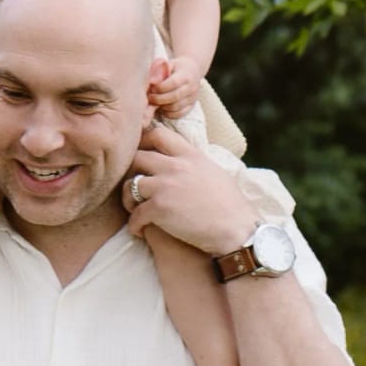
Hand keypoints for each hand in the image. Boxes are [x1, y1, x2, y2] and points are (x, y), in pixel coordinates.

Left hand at [120, 117, 261, 258]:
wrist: (237, 230)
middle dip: (132, 173)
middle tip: (136, 187)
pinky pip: (135, 214)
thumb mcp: (214, 173)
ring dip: (128, 200)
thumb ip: (195, 164)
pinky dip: (134, 225)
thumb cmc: (231, 206)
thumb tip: (185, 161)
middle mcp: (176, 166)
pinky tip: (140, 230)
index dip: (143, 142)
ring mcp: (165, 186)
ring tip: (136, 210)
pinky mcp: (159, 208)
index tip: (140, 155)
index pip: (158, 134)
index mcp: (191, 155)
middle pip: (137, 158)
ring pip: (130, 185)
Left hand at [146, 50, 202, 122]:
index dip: (160, 87)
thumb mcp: (169, 64)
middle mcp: (192, 88)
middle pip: (174, 97)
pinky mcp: (191, 106)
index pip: (173, 83)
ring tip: (155, 101)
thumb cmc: (177, 67)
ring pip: (175, 107)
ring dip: (162, 106)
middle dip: (158, 98)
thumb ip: (159, 69)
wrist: (193, 70)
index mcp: (186, 75)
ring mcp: (192, 98)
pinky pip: (178, 114)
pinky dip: (168, 113)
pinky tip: (162, 106)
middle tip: (150, 96)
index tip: (151, 87)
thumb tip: (152, 81)